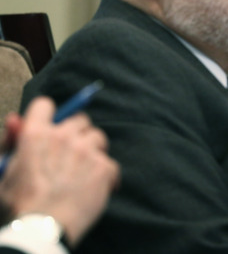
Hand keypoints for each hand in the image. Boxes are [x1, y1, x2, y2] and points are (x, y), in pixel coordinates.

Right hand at [0, 97, 119, 246]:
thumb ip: (10, 142)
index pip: (45, 105)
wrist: (41, 229)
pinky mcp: (104, 167)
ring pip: (98, 138)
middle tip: (70, 153)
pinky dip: (106, 175)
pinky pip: (111, 163)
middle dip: (76, 133)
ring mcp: (86, 151)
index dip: (47, 116)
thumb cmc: (18, 204)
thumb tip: (16, 119)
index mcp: (35, 134)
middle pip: (79, 119)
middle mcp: (63, 137)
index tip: (51, 128)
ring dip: (93, 150)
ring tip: (83, 171)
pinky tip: (96, 188)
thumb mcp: (4, 171)